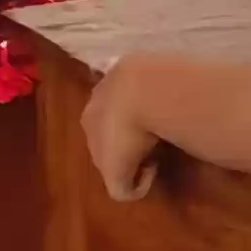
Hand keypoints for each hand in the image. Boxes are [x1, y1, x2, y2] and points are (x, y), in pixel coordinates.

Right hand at [83, 64, 164, 202]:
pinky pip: (144, 85)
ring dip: (139, 115)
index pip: (101, 148)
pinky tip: (163, 101)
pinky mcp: (137, 63)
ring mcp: (115, 78)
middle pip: (111, 124)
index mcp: (87, 123)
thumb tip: (135, 184)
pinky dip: (152, 95)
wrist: (140, 90)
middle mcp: (96, 100)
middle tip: (150, 148)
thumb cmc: (124, 136)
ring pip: (126, 103)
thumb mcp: (117, 174)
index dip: (120, 161)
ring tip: (160, 124)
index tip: (141, 165)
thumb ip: (121, 188)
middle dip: (127, 138)